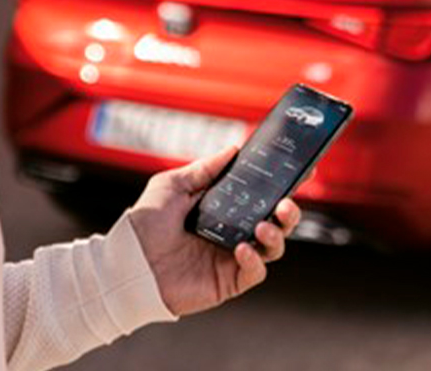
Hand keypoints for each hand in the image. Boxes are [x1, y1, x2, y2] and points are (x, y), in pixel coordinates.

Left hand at [126, 145, 301, 316]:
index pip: (261, 195)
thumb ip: (204, 169)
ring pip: (274, 247)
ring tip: (264, 225)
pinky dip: (256, 259)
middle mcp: (233, 231)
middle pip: (277, 222)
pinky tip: (243, 248)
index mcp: (223, 208)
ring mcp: (232, 257)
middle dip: (290, 212)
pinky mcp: (229, 281)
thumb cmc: (144, 225)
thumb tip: (233, 149)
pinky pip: (256, 272)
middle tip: (286, 203)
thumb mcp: (172, 185)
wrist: (127, 263)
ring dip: (277, 234)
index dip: (284, 184)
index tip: (303, 171)